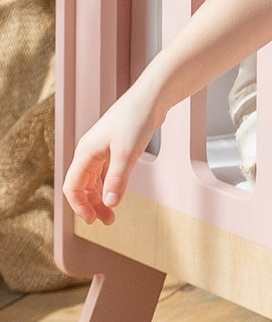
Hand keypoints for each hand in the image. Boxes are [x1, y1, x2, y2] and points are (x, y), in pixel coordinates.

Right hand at [63, 89, 160, 228]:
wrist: (150, 99)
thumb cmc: (136, 120)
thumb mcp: (128, 153)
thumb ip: (118, 179)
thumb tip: (109, 203)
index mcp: (86, 153)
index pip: (73, 186)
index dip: (80, 206)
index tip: (93, 221)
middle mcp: (89, 152)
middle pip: (82, 186)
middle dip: (91, 205)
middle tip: (108, 222)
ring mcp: (100, 149)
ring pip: (93, 180)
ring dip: (100, 197)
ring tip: (112, 214)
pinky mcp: (113, 147)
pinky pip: (104, 172)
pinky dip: (108, 185)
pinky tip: (116, 194)